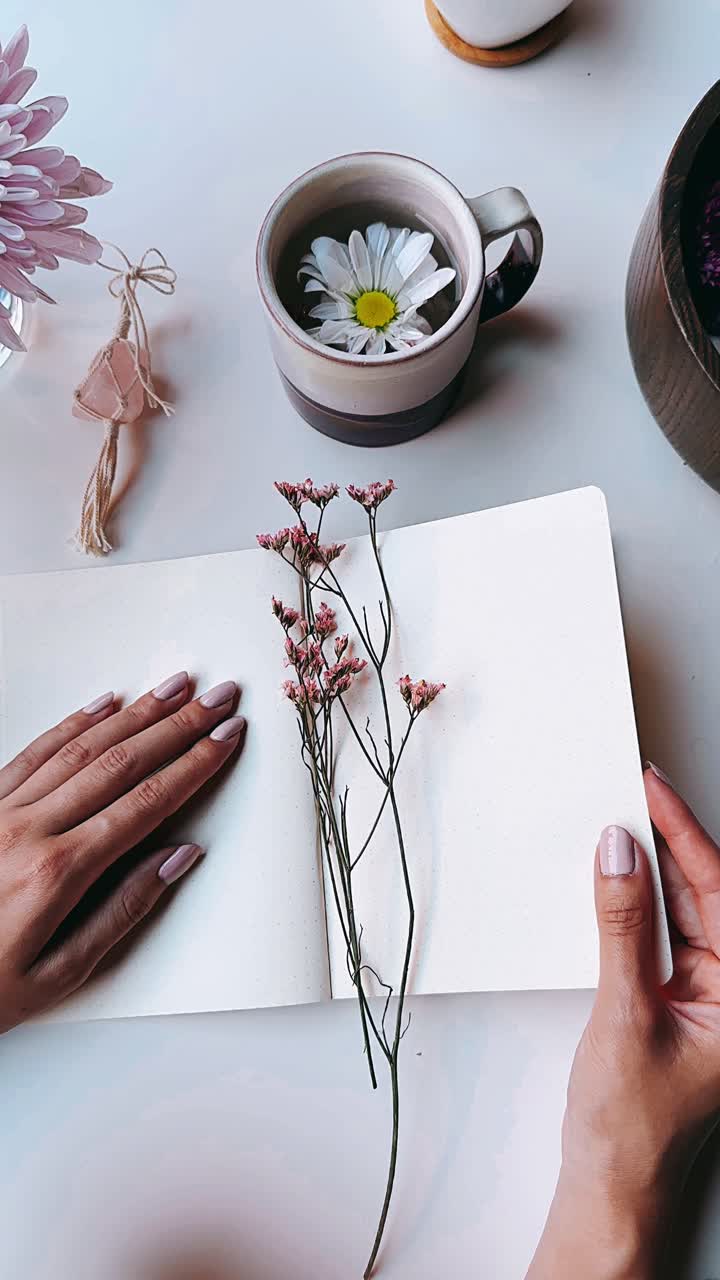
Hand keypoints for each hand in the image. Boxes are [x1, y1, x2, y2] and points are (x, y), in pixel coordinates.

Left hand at [0, 671, 244, 1031]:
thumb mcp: (57, 976)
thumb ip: (123, 912)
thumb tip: (178, 858)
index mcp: (59, 872)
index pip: (146, 803)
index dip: (194, 765)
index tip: (227, 737)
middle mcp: (29, 830)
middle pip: (121, 763)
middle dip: (178, 725)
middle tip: (218, 696)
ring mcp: (1, 812)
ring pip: (80, 747)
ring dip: (135, 713)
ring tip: (175, 689)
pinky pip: (33, 752)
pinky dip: (73, 724)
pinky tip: (103, 704)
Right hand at [527, 766, 719, 1279]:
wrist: (610, 1184)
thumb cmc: (633, 1128)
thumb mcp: (623, 1016)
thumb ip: (620, 929)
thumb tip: (617, 857)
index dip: (687, 836)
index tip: (654, 792)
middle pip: (708, 896)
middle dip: (670, 844)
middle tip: (632, 795)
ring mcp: (706, 994)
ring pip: (684, 910)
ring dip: (652, 870)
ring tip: (620, 824)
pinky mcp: (675, 997)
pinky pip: (659, 933)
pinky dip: (636, 903)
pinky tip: (615, 877)